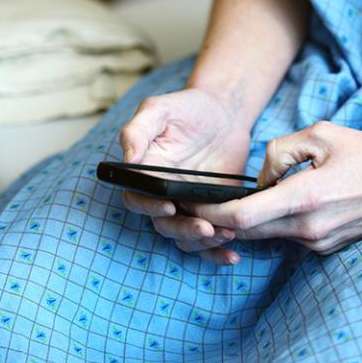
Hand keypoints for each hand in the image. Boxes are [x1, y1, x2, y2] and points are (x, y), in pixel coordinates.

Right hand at [119, 88, 250, 263]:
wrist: (224, 113)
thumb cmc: (188, 107)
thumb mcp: (160, 108)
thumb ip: (138, 130)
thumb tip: (128, 160)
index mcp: (145, 172)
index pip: (137, 198)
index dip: (148, 206)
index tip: (168, 206)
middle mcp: (162, 194)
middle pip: (163, 224)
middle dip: (184, 231)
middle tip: (206, 229)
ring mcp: (187, 205)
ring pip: (185, 237)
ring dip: (203, 244)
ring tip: (227, 235)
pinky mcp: (210, 211)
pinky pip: (208, 238)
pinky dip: (217, 251)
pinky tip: (233, 254)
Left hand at [183, 120, 361, 254]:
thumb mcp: (320, 134)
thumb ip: (278, 152)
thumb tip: (260, 180)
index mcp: (305, 198)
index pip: (245, 217)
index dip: (213, 215)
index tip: (192, 208)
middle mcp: (309, 228)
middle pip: (250, 233)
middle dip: (222, 223)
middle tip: (198, 208)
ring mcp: (319, 242)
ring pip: (268, 236)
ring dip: (248, 223)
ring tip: (231, 204)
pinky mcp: (326, 247)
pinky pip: (288, 237)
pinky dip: (273, 224)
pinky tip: (274, 206)